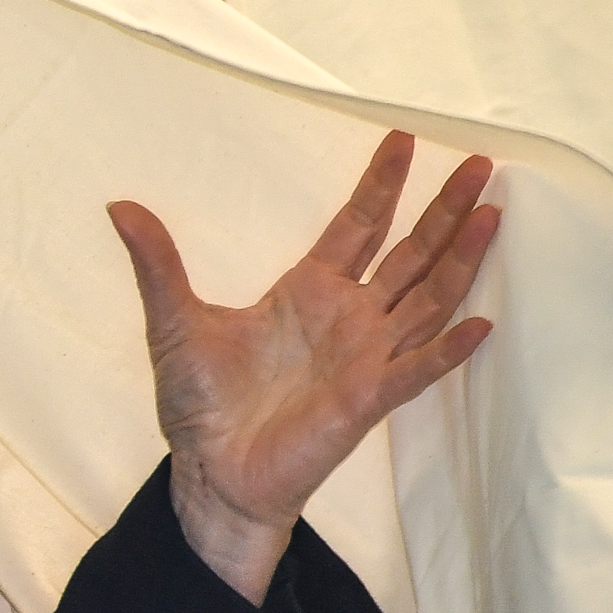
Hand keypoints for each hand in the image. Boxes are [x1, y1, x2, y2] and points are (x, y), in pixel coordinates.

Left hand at [109, 130, 498, 602]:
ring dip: (460, 259)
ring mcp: (364, 357)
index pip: (357, 226)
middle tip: (478, 163)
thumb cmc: (200, 404)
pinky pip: (416, 371)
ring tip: (493, 216)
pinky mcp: (366, 401)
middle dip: (443, 209)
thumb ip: (157, 264)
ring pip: (426, 298)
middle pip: (409, 252)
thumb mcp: (174, 321)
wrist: (211, 473)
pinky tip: (480, 324)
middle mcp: (348, 318)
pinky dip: (447, 350)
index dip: (381, 185)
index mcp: (308, 292)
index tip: (402, 139)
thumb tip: (119, 207)